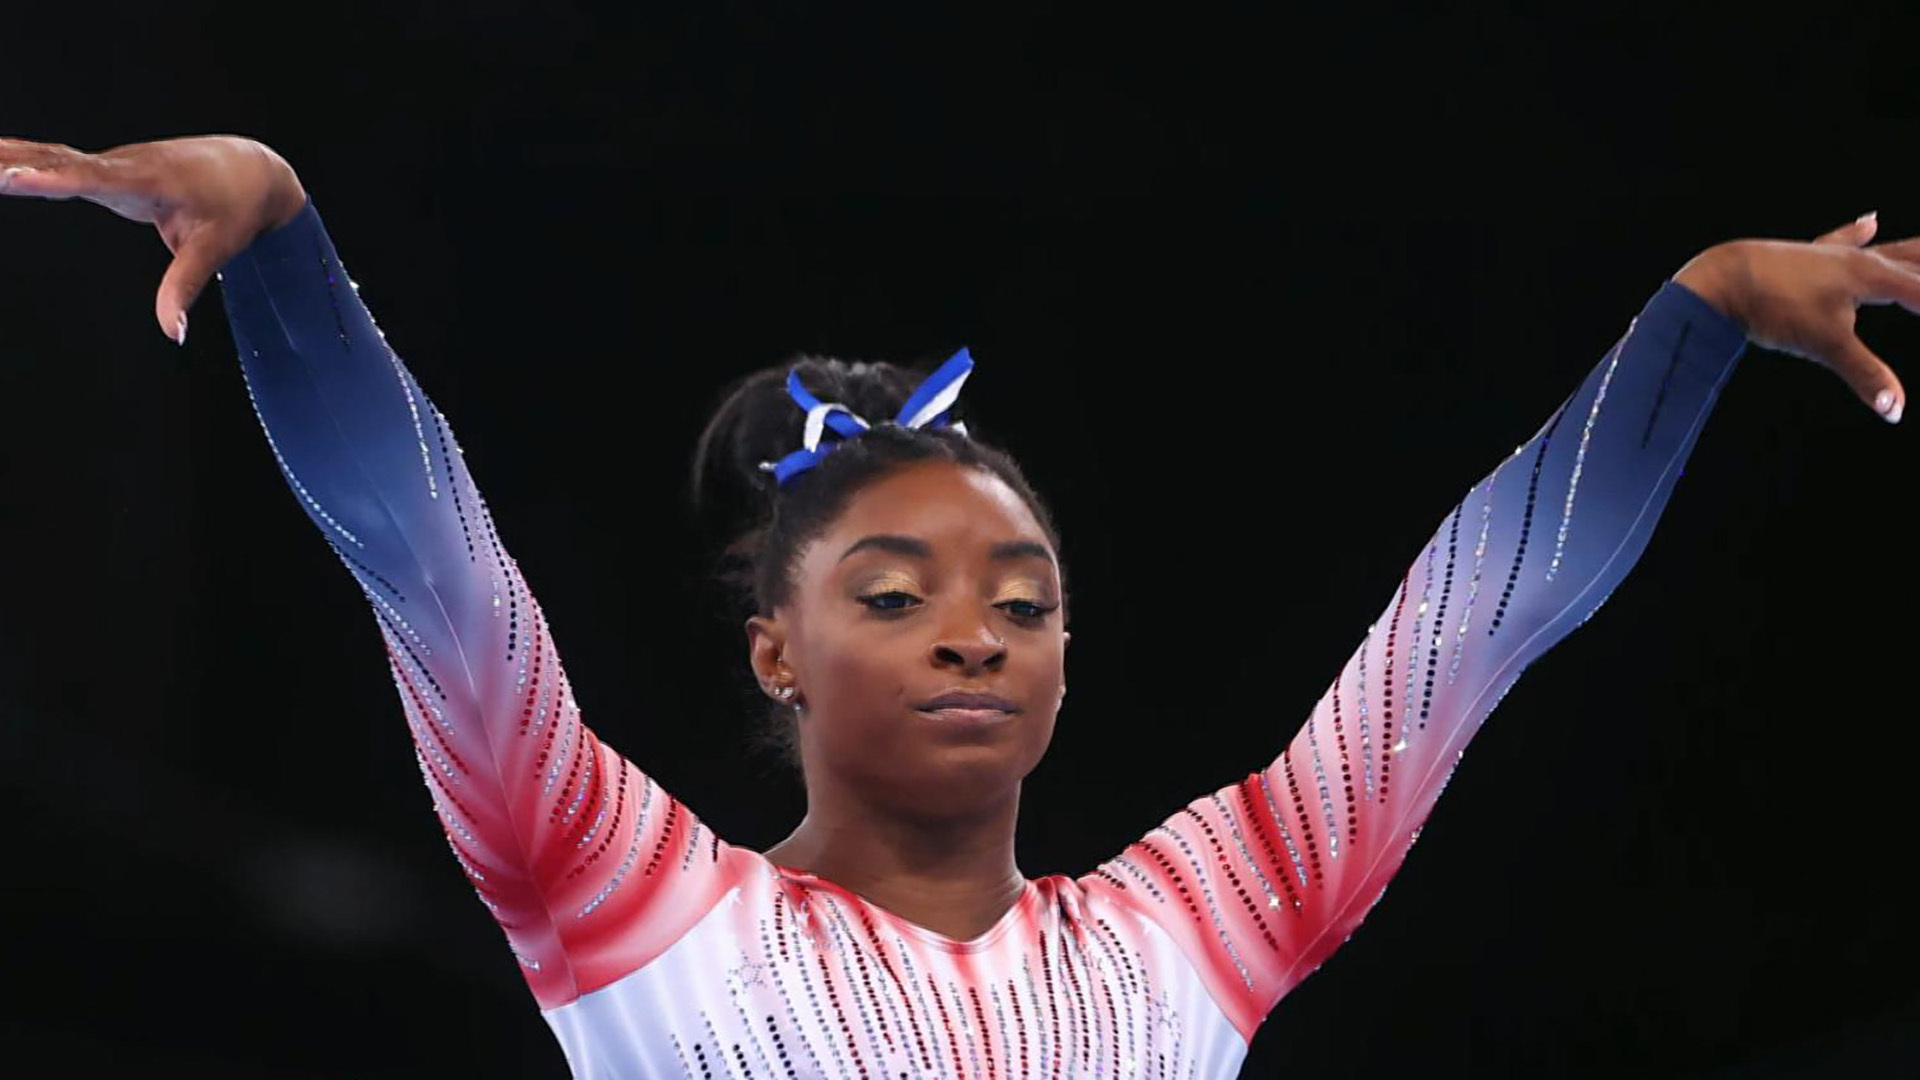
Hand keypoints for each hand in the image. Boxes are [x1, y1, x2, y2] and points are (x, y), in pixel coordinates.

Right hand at [0, 134, 307, 344]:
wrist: (249, 168)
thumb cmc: (233, 208)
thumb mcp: (214, 251)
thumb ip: (185, 288)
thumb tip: (172, 332)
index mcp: (148, 180)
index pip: (92, 179)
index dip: (54, 180)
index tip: (15, 178)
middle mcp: (123, 164)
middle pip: (58, 160)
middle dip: (13, 162)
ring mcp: (112, 162)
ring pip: (51, 155)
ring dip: (7, 155)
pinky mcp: (106, 168)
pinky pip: (56, 160)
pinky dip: (21, 159)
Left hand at [1674, 214, 1915, 423]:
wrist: (1721, 279)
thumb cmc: (1773, 307)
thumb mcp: (1824, 345)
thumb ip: (1865, 376)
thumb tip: (1896, 411)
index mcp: (1874, 276)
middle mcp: (1860, 258)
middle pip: (1917, 263)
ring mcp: (1833, 254)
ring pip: (1888, 250)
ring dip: (1916, 251)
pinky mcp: (1806, 257)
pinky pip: (1843, 241)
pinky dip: (1858, 233)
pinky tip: (1870, 221)